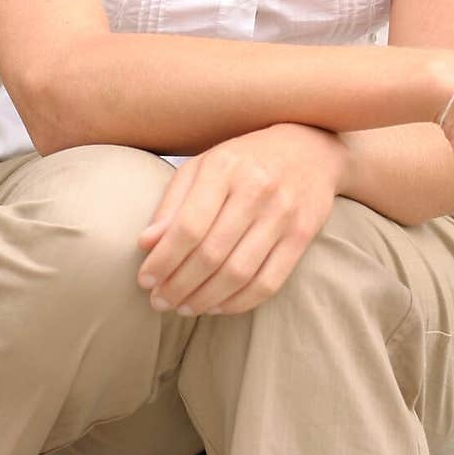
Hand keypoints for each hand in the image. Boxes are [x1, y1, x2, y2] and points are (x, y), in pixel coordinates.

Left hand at [136, 123, 347, 316]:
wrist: (310, 147)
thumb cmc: (244, 159)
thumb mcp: (204, 165)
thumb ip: (174, 203)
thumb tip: (145, 245)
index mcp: (224, 167)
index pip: (188, 226)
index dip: (163, 260)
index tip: (144, 279)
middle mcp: (256, 188)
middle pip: (211, 254)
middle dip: (179, 286)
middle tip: (160, 301)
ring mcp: (283, 213)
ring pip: (238, 273)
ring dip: (205, 299)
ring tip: (184, 307)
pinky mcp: (302, 235)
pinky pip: (268, 282)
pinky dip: (238, 303)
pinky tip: (217, 306)